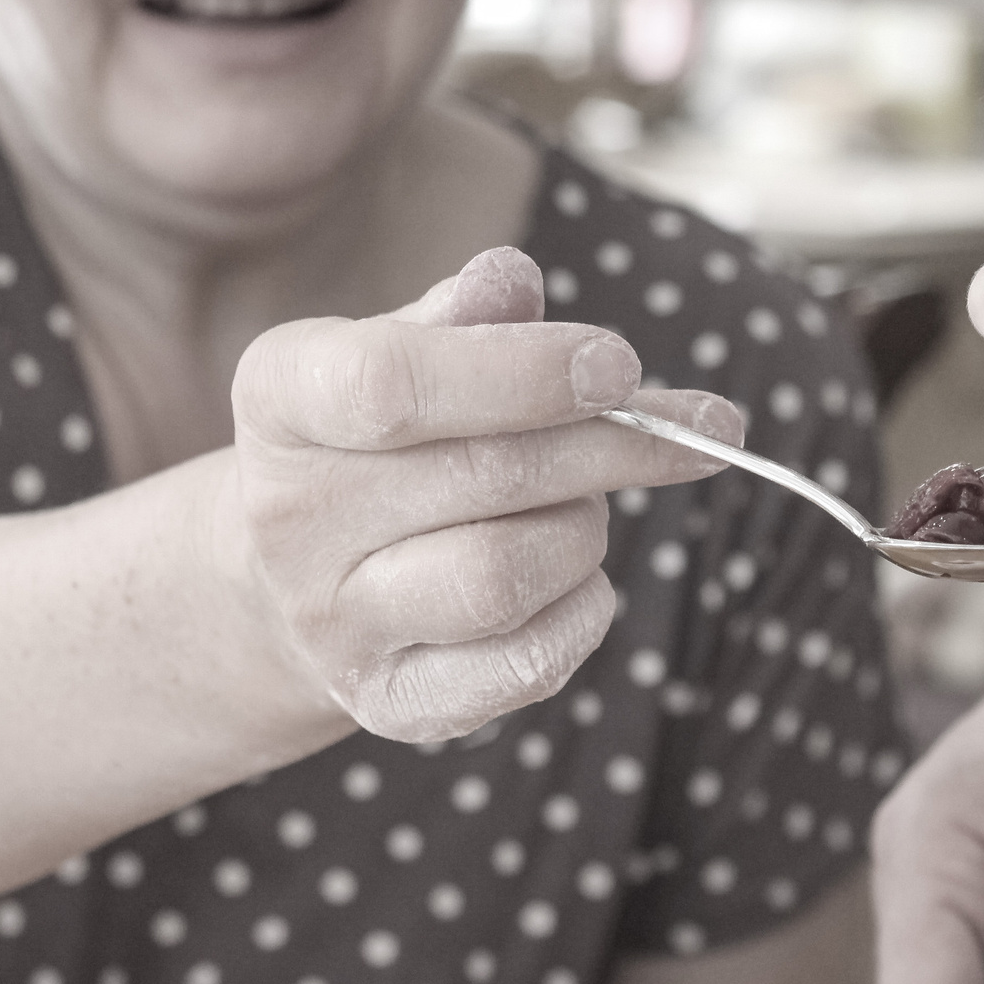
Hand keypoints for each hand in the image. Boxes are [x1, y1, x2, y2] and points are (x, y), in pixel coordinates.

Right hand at [226, 245, 736, 742]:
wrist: (295, 574)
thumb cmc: (385, 436)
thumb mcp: (404, 349)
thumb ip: (466, 316)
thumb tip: (511, 281)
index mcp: (283, 398)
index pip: (388, 384)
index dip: (521, 372)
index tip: (620, 362)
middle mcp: (290, 517)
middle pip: (485, 475)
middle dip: (616, 444)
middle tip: (699, 426)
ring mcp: (333, 623)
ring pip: (504, 576)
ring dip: (585, 529)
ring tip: (586, 502)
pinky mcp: (391, 702)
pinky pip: (524, 664)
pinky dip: (583, 611)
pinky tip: (578, 576)